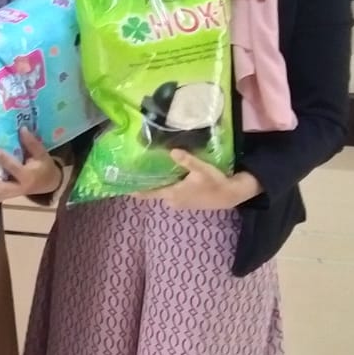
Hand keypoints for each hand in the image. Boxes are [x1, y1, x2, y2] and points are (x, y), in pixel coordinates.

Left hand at [0, 129, 63, 200]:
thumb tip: (22, 128)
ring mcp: (12, 193)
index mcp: (28, 176)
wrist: (49, 184)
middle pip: (4, 187)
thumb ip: (32, 143)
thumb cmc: (44, 167)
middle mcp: (19, 187)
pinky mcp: (8, 196)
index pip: (15, 167)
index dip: (5, 159)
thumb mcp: (42, 155)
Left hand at [135, 150, 261, 210]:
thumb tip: (172, 151)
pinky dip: (167, 186)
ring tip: (150, 171)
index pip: (149, 193)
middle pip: (154, 192)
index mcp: (173, 194)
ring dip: (157, 184)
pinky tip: (168, 176)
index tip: (123, 187)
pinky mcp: (186, 202)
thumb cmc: (215, 182)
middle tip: (136, 172)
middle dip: (146, 184)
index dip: (136, 191)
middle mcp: (173, 201)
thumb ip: (187, 160)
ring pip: (163, 193)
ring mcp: (179, 203)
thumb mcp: (201, 169)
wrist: (230, 195)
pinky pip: (171, 194)